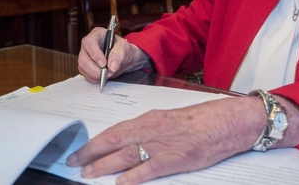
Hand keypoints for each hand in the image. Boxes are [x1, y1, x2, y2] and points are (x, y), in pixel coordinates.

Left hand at [66, 96, 263, 184]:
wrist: (224, 122)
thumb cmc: (200, 121)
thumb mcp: (168, 120)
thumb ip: (149, 130)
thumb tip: (129, 141)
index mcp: (149, 119)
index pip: (115, 130)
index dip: (95, 141)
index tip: (81, 149)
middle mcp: (150, 130)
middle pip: (113, 142)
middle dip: (91, 153)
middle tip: (74, 162)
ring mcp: (161, 145)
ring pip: (125, 155)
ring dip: (103, 165)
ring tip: (88, 173)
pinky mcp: (174, 160)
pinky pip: (148, 169)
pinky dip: (132, 176)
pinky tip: (120, 183)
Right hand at [77, 26, 149, 83]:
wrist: (124, 58)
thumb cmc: (123, 49)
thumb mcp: (125, 48)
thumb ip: (119, 55)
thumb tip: (112, 66)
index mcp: (97, 34)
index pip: (89, 42)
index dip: (95, 54)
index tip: (104, 64)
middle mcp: (88, 44)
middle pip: (83, 57)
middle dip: (95, 69)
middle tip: (107, 73)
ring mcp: (85, 55)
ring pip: (82, 67)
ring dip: (95, 74)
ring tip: (107, 74)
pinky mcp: (85, 65)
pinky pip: (85, 74)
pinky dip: (94, 78)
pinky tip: (102, 76)